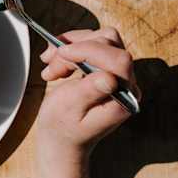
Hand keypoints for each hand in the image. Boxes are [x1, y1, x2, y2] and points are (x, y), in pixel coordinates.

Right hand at [35, 27, 138, 177]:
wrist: (61, 139)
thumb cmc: (63, 129)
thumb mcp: (70, 111)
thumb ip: (90, 92)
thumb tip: (110, 78)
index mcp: (123, 99)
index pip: (118, 60)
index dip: (89, 50)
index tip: (62, 54)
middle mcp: (126, 84)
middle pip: (110, 43)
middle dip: (76, 48)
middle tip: (52, 66)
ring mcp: (117, 74)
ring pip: (101, 38)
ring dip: (72, 45)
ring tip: (51, 64)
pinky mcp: (106, 67)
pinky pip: (93, 42)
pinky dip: (72, 46)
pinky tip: (57, 59)